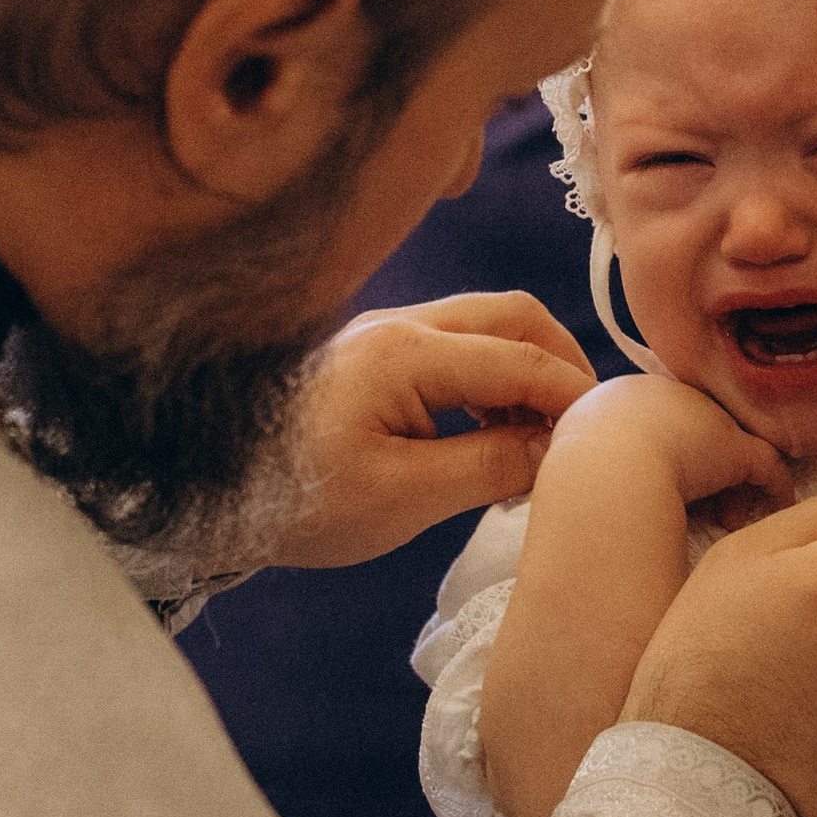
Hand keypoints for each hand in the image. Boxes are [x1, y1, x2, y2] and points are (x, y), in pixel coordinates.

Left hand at [268, 293, 597, 564]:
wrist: (205, 493)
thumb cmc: (294, 500)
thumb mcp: (402, 499)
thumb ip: (488, 467)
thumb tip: (557, 452)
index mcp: (406, 353)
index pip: (523, 358)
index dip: (577, 396)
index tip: (612, 437)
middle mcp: (398, 327)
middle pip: (512, 316)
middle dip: (561, 365)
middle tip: (584, 428)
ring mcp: (382, 336)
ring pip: (485, 329)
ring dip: (525, 374)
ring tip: (538, 445)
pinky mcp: (371, 358)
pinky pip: (454, 350)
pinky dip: (490, 383)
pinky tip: (491, 439)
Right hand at [543, 368, 789, 521]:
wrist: (602, 476)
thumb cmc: (581, 476)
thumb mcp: (580, 454)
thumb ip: (600, 455)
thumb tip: (610, 475)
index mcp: (623, 397)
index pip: (660, 423)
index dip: (667, 455)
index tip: (664, 488)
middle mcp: (668, 396)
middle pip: (696, 431)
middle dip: (702, 470)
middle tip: (704, 510)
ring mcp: (704, 417)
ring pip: (728, 449)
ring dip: (730, 488)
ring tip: (726, 521)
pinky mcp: (735, 448)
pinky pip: (765, 466)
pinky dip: (773, 489)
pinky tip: (775, 511)